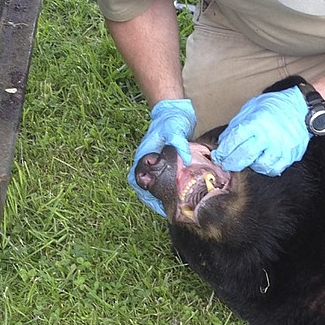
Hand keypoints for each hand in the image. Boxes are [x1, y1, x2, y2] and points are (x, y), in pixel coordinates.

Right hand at [127, 99, 195, 213]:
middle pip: (144, 187)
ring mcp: (154, 164)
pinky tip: (177, 197)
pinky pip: (161, 181)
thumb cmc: (171, 120)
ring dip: (159, 197)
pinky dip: (167, 190)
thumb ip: (179, 144)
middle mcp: (147, 162)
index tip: (156, 207)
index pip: (138, 181)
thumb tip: (186, 160)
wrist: (174, 111)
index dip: (146, 195)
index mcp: (144, 156)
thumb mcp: (175, 130)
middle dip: (153, 201)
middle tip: (167, 213)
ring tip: (172, 210)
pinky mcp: (163, 164)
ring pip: (152, 185)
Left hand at [213, 88, 308, 175]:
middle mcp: (268, 136)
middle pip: (243, 156)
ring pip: (258, 166)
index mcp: (256, 122)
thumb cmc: (274, 106)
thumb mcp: (251, 108)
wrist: (300, 107)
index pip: (233, 142)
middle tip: (226, 164)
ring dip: (249, 165)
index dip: (223, 151)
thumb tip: (223, 143)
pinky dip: (264, 168)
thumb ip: (237, 125)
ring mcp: (280, 148)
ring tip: (247, 159)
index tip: (218, 156)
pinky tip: (261, 161)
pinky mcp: (289, 156)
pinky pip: (273, 170)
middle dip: (230, 163)